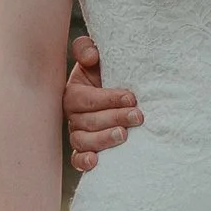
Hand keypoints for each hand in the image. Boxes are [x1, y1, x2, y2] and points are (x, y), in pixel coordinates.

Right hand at [64, 33, 141, 174]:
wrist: (116, 92)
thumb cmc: (106, 74)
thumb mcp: (96, 58)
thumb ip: (87, 48)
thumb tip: (91, 57)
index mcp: (74, 92)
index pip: (85, 98)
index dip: (107, 98)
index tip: (131, 98)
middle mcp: (73, 115)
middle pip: (87, 121)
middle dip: (114, 118)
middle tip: (137, 116)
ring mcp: (77, 133)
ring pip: (82, 141)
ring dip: (103, 140)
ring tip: (124, 135)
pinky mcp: (84, 150)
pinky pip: (77, 159)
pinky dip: (84, 162)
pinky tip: (96, 162)